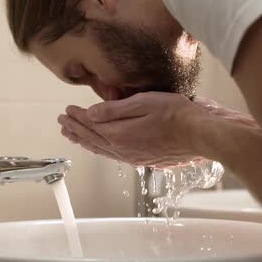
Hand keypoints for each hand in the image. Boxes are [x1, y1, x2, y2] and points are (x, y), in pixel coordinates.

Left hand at [58, 92, 259, 166]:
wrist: (199, 135)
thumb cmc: (175, 114)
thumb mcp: (142, 103)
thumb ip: (114, 109)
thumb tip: (90, 113)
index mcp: (119, 133)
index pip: (90, 124)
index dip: (77, 116)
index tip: (66, 110)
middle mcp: (121, 149)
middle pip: (91, 138)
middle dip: (75, 128)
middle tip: (62, 122)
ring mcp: (130, 156)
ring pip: (99, 148)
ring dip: (83, 140)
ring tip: (71, 135)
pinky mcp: (140, 159)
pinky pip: (111, 155)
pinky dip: (98, 149)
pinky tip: (97, 147)